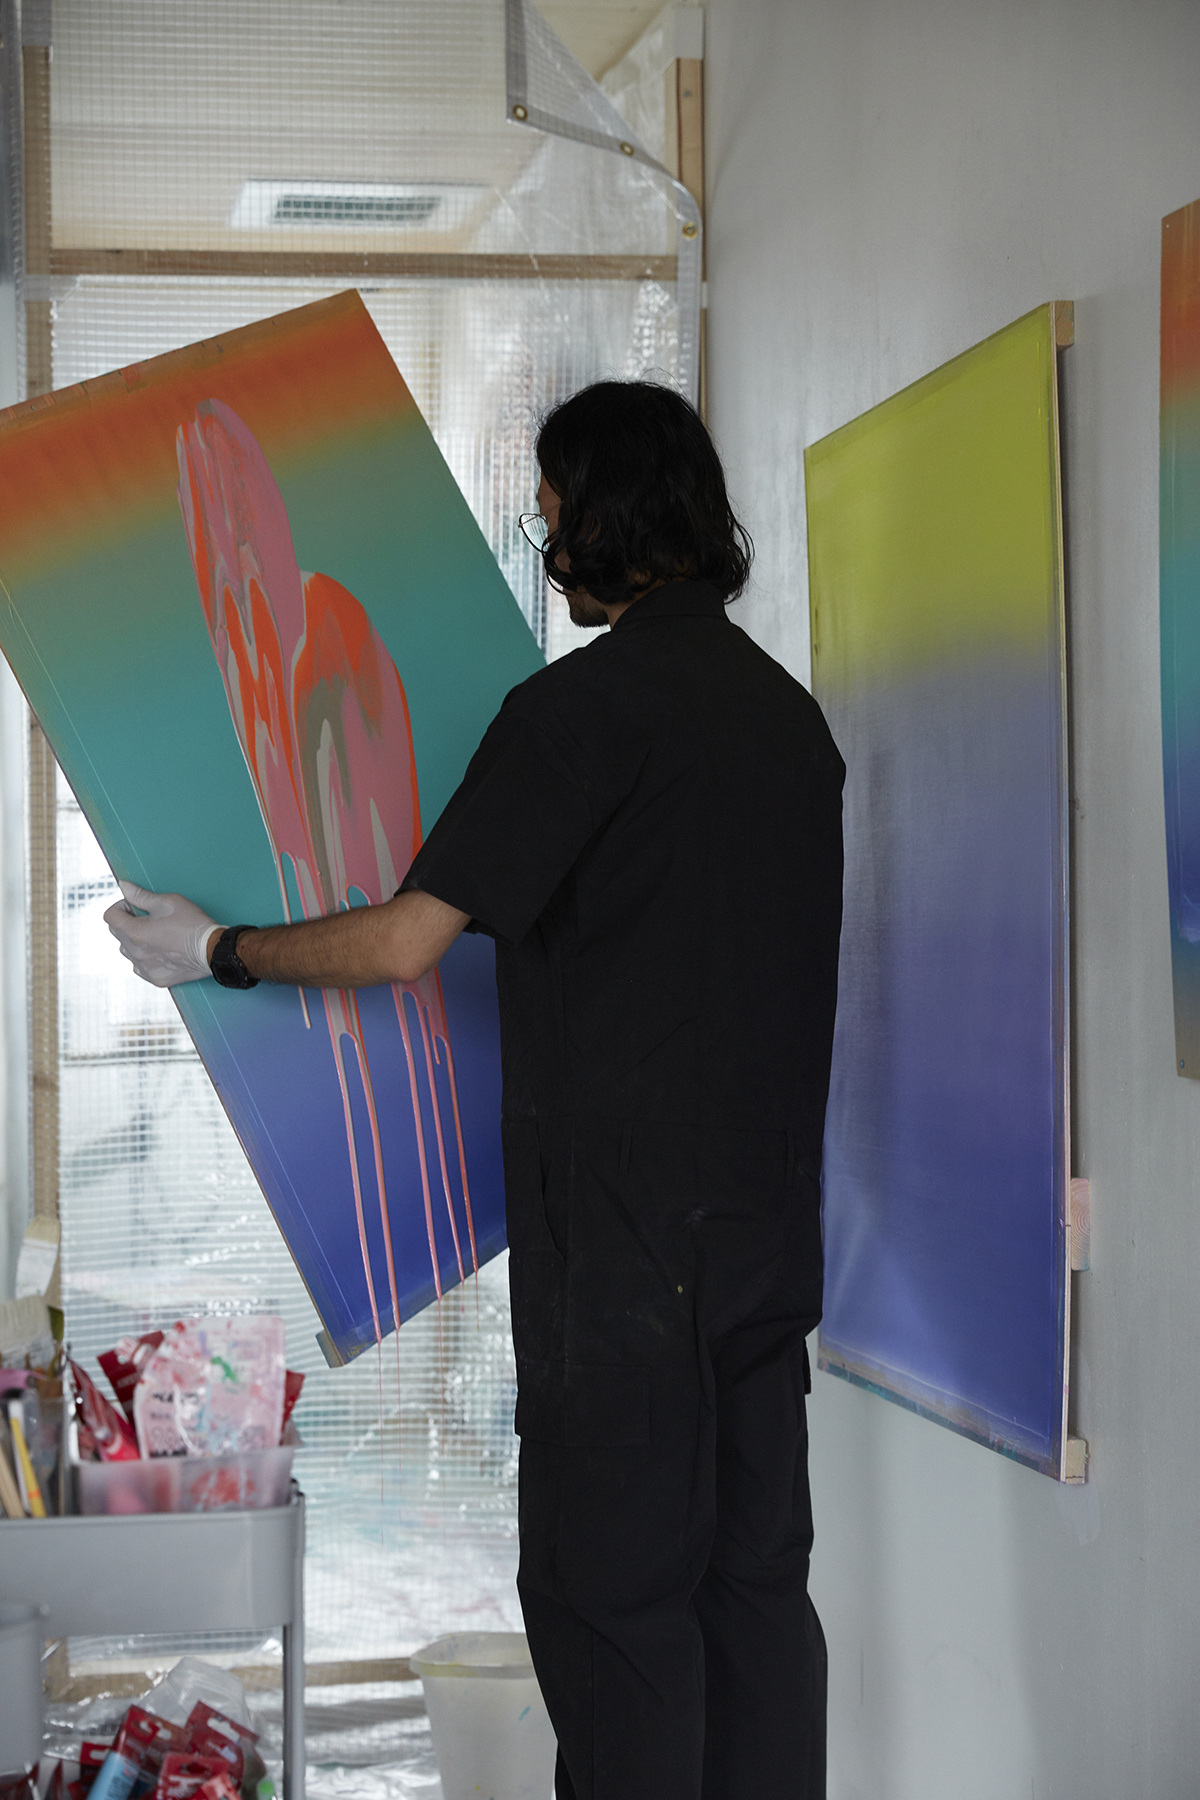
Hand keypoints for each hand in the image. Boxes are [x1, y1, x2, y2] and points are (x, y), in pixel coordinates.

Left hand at [104, 882, 221, 987]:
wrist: (212, 950)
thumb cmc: (192, 924)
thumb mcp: (167, 902)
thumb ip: (141, 895)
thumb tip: (124, 886)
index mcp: (135, 932)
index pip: (109, 917)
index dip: (121, 906)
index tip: (136, 906)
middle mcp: (135, 953)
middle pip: (117, 934)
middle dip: (128, 923)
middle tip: (150, 919)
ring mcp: (144, 968)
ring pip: (128, 951)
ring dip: (135, 941)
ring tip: (157, 935)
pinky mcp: (155, 978)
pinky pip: (140, 966)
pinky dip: (146, 957)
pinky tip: (162, 950)